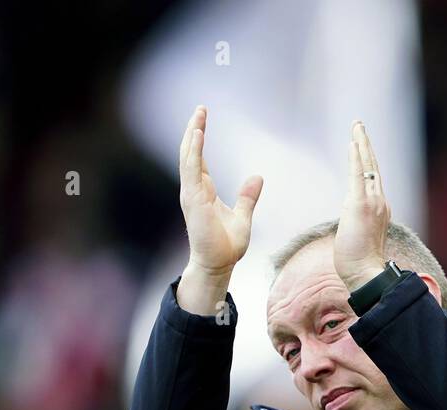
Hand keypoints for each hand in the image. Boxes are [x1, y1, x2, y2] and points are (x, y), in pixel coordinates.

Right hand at [176, 105, 262, 313]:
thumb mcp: (243, 217)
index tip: (202, 118)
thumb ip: (247, 197)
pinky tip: (198, 134)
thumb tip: (258, 177)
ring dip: (192, 135)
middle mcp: (194, 190)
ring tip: (199, 115)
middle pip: (190, 153)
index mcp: (203, 191)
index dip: (199, 138)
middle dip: (194, 129)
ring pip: (188, 157)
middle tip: (200, 108)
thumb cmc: (227, 246)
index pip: (198, 158)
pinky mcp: (194, 199)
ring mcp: (191, 194)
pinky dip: (194, 151)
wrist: (218, 265)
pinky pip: (192, 170)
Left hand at [334, 120, 390, 293]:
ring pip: (368, 166)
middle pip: (373, 167)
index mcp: (380, 210)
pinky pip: (359, 175)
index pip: (372, 180)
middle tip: (359, 125)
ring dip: (362, 144)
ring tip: (356, 126)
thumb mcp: (358, 237)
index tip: (360, 145)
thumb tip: (349, 214)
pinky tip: (353, 143)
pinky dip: (357, 158)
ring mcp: (373, 203)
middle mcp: (380, 202)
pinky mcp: (361, 205)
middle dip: (366, 144)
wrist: (366, 273)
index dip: (366, 161)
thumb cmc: (359, 263)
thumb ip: (355, 221)